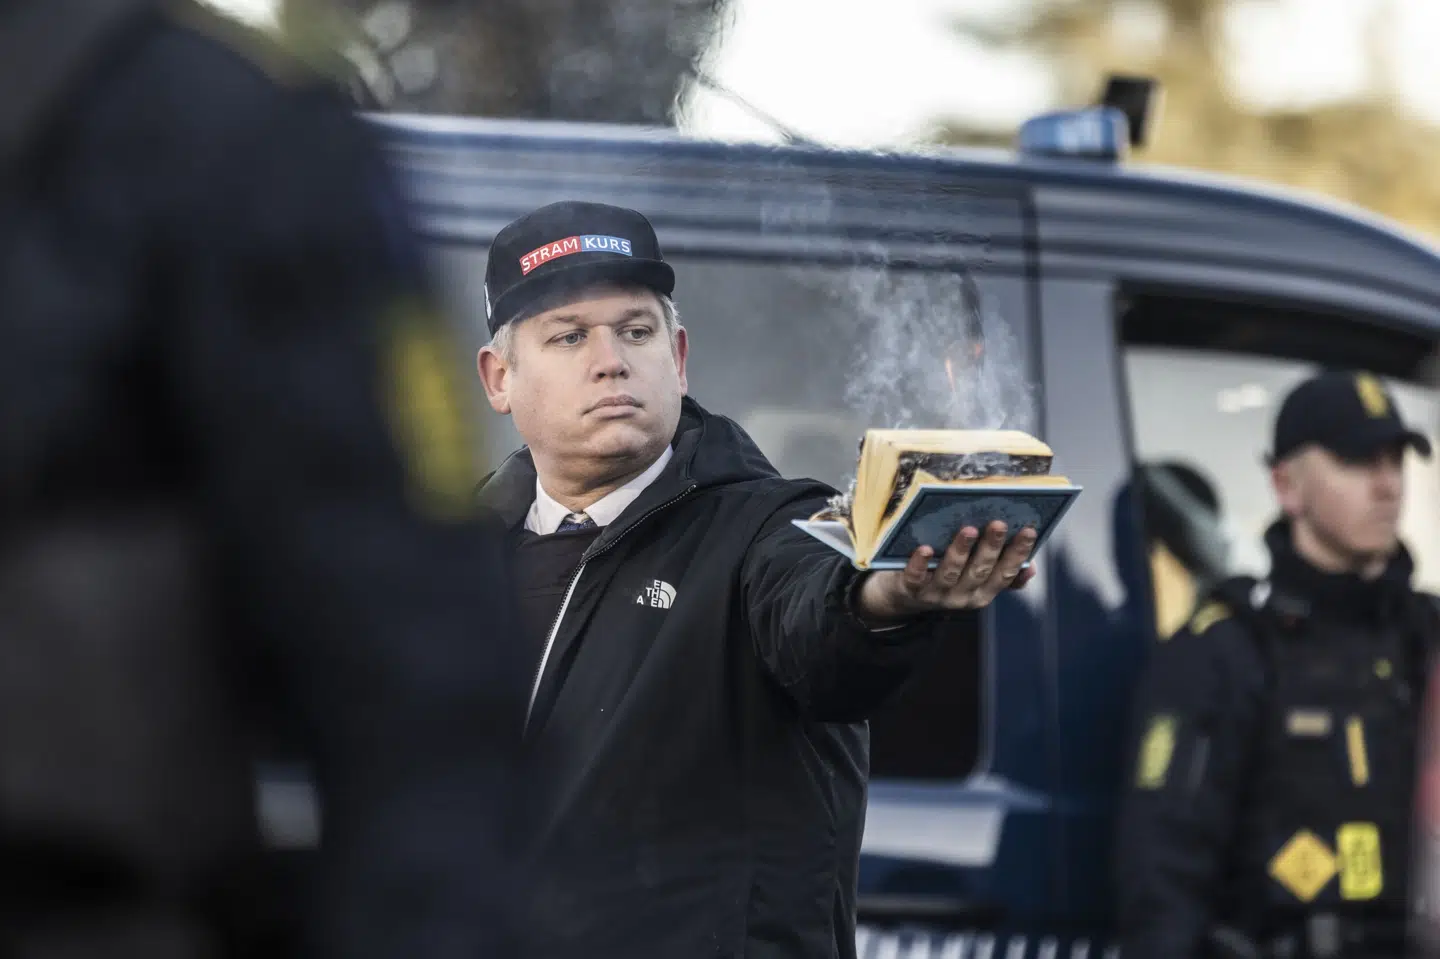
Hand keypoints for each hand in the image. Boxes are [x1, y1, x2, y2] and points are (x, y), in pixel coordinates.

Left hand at [855, 521, 1036, 622]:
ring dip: (960, 551)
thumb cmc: (944, 577)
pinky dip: (920, 564)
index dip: (1018, 554)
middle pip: (979, 572)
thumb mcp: (974, 579)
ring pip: (950, 574)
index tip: (1029, 530)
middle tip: (999, 523)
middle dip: (991, 548)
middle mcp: (962, 597)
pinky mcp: (910, 589)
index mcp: (982, 592)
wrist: (903, 596)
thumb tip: (1030, 567)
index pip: (1005, 574)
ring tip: (968, 530)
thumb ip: (1000, 573)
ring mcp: (936, 595)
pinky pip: (915, 578)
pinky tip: (925, 549)